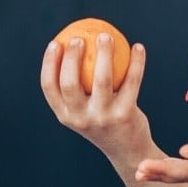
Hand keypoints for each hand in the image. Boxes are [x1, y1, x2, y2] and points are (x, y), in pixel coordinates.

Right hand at [41, 35, 150, 158]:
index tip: (56, 43)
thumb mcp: (83, 110)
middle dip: (72, 57)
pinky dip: (136, 62)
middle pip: (70, 83)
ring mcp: (103, 118)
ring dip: (104, 54)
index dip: (49, 63)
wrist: (128, 150)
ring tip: (107, 36)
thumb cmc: (102, 120)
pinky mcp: (125, 115)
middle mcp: (81, 118)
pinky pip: (131, 82)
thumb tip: (72, 45)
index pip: (49, 87)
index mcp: (65, 115)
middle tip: (80, 38)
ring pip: (101, 80)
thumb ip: (76, 86)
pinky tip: (138, 47)